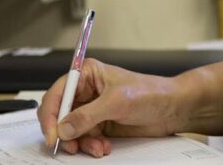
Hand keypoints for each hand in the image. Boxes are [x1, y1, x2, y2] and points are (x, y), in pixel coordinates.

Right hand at [37, 58, 184, 156]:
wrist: (172, 108)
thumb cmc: (151, 93)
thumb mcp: (117, 102)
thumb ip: (87, 115)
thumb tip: (63, 127)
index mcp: (87, 74)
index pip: (57, 94)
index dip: (51, 115)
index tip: (53, 135)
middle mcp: (86, 91)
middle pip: (59, 115)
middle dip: (65, 133)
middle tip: (71, 146)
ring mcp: (92, 108)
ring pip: (71, 130)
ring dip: (81, 142)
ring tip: (97, 147)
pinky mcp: (99, 123)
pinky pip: (84, 138)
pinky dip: (90, 145)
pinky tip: (103, 147)